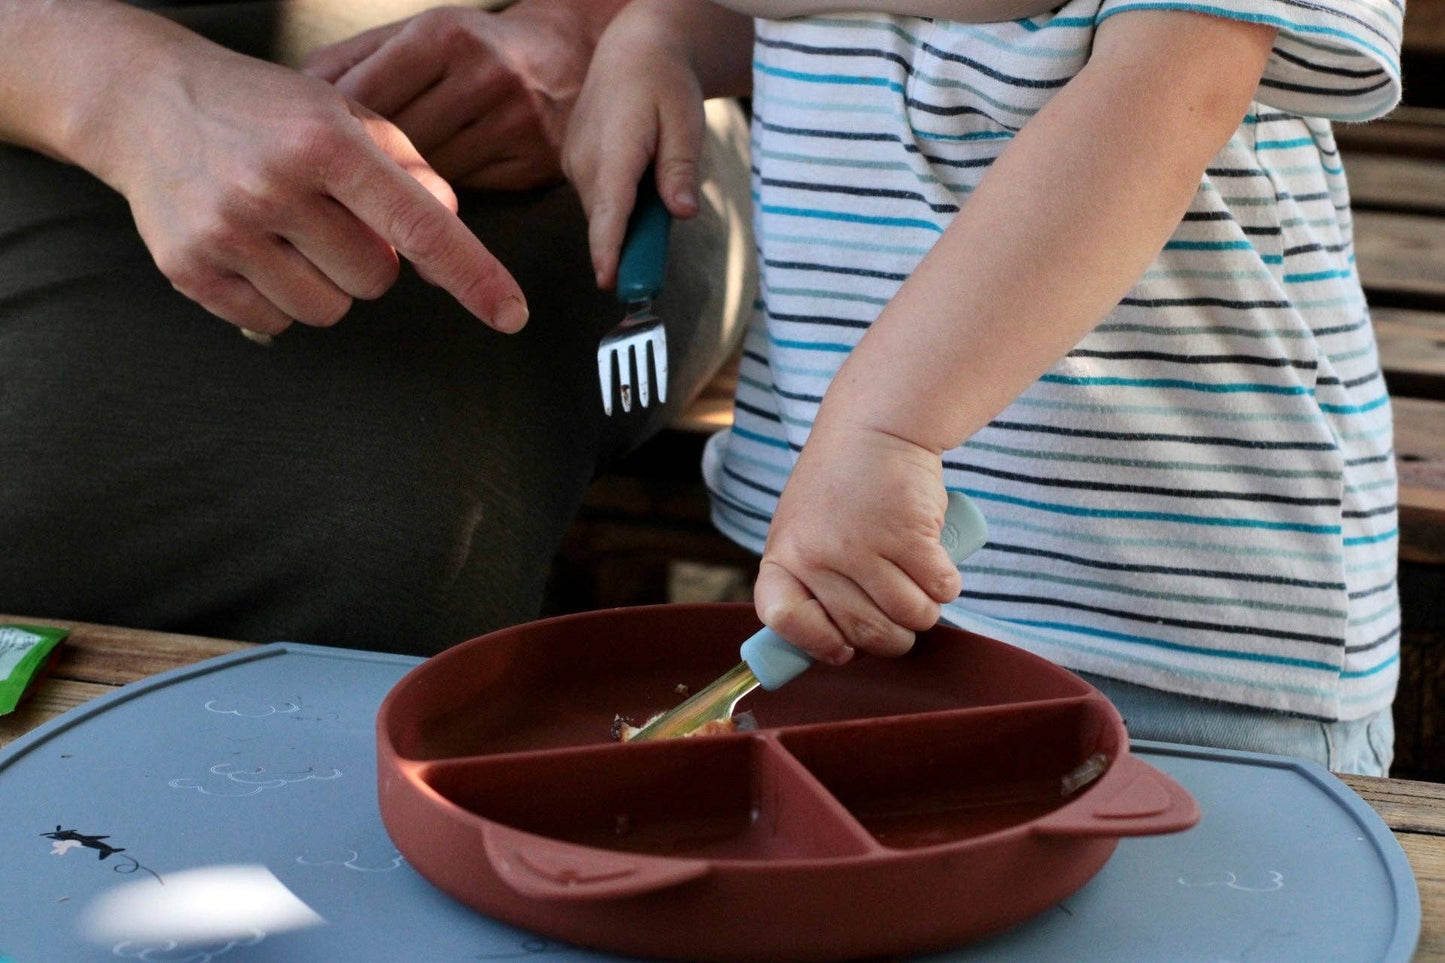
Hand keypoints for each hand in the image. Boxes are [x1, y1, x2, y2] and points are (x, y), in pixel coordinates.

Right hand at [89, 37, 527, 336]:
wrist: (145, 102)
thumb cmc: (267, 111)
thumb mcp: (344, 112)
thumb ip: (409, 165)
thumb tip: (452, 224)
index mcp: (325, 141)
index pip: (419, 226)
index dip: (473, 276)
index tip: (512, 315)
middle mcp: (274, 186)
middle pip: (377, 280)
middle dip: (371, 259)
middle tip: (333, 218)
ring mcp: (227, 231)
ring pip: (329, 310)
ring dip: (326, 283)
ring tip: (292, 233)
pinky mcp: (190, 269)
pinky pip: (276, 322)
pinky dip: (279, 298)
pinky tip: (255, 249)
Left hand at [301, 3, 601, 191]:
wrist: (570, 56)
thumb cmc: (475, 48)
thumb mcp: (420, 34)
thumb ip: (357, 60)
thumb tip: (293, 98)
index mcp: (446, 34)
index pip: (367, 92)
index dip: (330, 127)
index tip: (304, 150)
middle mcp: (485, 75)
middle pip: (398, 139)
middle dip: (361, 161)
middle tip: (327, 185)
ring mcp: (516, 122)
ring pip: (432, 174)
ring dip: (399, 186)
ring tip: (372, 194)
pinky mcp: (535, 162)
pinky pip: (470, 192)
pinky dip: (441, 197)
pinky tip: (426, 197)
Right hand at [560, 8, 702, 287]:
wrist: (632, 54)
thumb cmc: (664, 86)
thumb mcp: (686, 122)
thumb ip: (680, 169)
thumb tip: (682, 212)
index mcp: (613, 149)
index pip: (608, 210)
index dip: (608, 250)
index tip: (609, 282)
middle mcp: (584, 159)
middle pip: (607, 220)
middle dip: (631, 245)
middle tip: (658, 262)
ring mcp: (574, 162)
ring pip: (603, 212)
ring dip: (628, 219)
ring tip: (657, 186)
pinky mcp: (573, 164)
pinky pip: (599, 199)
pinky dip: (619, 203)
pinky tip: (640, 177)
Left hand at [753, 425, 963, 664]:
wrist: (875, 428)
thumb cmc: (841, 492)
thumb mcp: (805, 535)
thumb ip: (813, 586)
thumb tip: (839, 652)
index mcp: (783, 558)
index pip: (784, 622)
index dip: (819, 643)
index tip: (843, 648)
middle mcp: (816, 555)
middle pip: (865, 633)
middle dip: (893, 637)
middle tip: (899, 616)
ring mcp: (862, 545)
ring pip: (910, 617)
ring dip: (925, 610)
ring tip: (917, 581)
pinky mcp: (909, 533)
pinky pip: (940, 589)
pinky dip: (946, 583)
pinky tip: (936, 560)